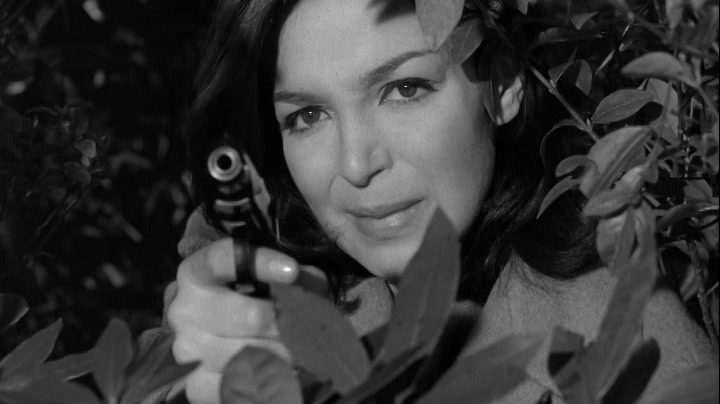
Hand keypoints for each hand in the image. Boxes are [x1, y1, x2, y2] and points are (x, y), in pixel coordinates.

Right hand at [168, 238, 326, 403]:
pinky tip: (282, 369)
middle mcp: (184, 310)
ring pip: (254, 355)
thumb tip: (312, 282)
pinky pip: (243, 384)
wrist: (211, 332)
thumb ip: (293, 273)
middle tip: (307, 323)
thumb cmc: (246, 295)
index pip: (221, 260)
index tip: (291, 270)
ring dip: (286, 353)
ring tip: (299, 348)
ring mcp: (187, 350)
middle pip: (252, 317)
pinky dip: (270, 378)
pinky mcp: (196, 384)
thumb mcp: (265, 276)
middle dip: (288, 321)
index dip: (259, 262)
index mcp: (196, 273)